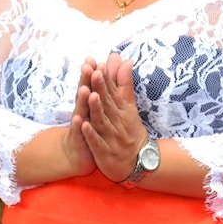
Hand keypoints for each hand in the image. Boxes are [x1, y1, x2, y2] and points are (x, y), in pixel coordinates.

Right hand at [62, 59, 97, 176]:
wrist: (78, 153)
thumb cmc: (90, 125)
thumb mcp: (99, 104)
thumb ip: (108, 82)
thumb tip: (115, 59)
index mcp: (90, 101)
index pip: (92, 84)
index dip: (93, 72)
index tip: (94, 59)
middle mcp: (83, 110)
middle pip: (84, 93)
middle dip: (86, 80)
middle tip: (87, 66)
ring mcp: (80, 124)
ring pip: (81, 111)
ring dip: (82, 100)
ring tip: (84, 89)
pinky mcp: (79, 139)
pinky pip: (79, 132)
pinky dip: (79, 126)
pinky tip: (79, 120)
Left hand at [81, 52, 147, 182]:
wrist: (139, 162)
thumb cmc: (131, 132)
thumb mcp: (130, 106)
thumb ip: (124, 84)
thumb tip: (126, 60)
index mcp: (122, 110)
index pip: (113, 92)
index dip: (106, 79)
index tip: (98, 64)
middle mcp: (117, 121)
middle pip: (107, 103)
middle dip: (100, 88)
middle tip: (94, 72)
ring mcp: (111, 137)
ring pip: (102, 121)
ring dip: (96, 108)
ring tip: (90, 94)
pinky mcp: (105, 152)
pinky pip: (97, 142)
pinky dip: (91, 134)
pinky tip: (84, 125)